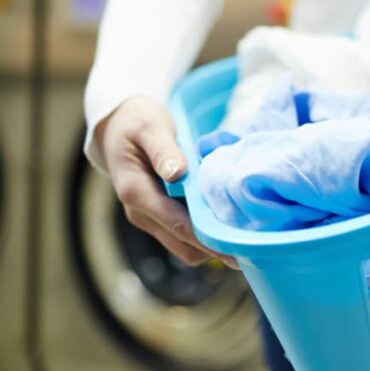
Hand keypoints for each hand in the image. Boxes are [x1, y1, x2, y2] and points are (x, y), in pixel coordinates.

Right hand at [96, 96, 237, 268]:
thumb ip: (163, 150)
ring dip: (211, 243)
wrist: (117, 128)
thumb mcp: (150, 127)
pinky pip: (184, 237)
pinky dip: (204, 235)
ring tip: (243, 233)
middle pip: (184, 244)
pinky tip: (226, 223)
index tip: (238, 244)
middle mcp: (140, 212)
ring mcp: (149, 218)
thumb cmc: (136, 123)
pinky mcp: (159, 218)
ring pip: (185, 246)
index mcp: (135, 191)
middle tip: (252, 243)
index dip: (208, 238)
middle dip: (216, 246)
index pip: (177, 224)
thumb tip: (176, 173)